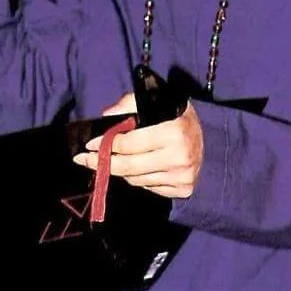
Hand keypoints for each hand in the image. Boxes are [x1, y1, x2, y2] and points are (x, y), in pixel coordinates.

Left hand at [73, 93, 203, 199]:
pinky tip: (135, 167)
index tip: (89, 144)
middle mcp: (180, 156)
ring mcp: (183, 176)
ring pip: (136, 179)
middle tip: (84, 160)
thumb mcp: (154, 100)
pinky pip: (148, 187)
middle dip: (103, 163)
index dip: (106, 144)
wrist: (206, 137)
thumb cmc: (174, 116)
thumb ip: (128, 105)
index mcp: (174, 131)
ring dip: (119, 170)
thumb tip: (104, 118)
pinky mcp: (183, 189)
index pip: (130, 143)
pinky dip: (137, 178)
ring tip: (110, 160)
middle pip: (129, 167)